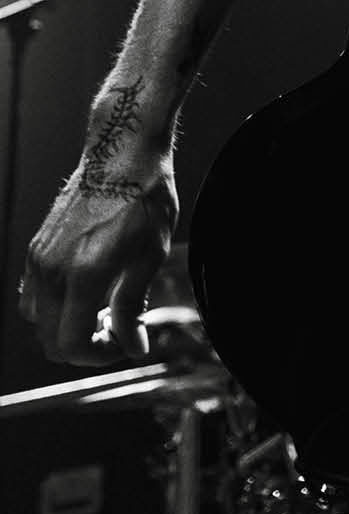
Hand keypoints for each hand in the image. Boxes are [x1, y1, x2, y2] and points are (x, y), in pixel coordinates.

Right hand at [17, 152, 176, 366]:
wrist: (122, 156)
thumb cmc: (143, 200)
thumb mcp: (151, 258)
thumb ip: (133, 308)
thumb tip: (134, 345)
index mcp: (82, 277)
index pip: (71, 345)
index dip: (98, 358)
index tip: (123, 345)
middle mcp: (51, 271)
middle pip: (49, 340)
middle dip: (83, 347)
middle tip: (117, 332)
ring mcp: (38, 260)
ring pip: (36, 320)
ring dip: (65, 327)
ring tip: (103, 311)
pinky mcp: (35, 249)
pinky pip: (31, 295)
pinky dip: (53, 307)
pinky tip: (85, 293)